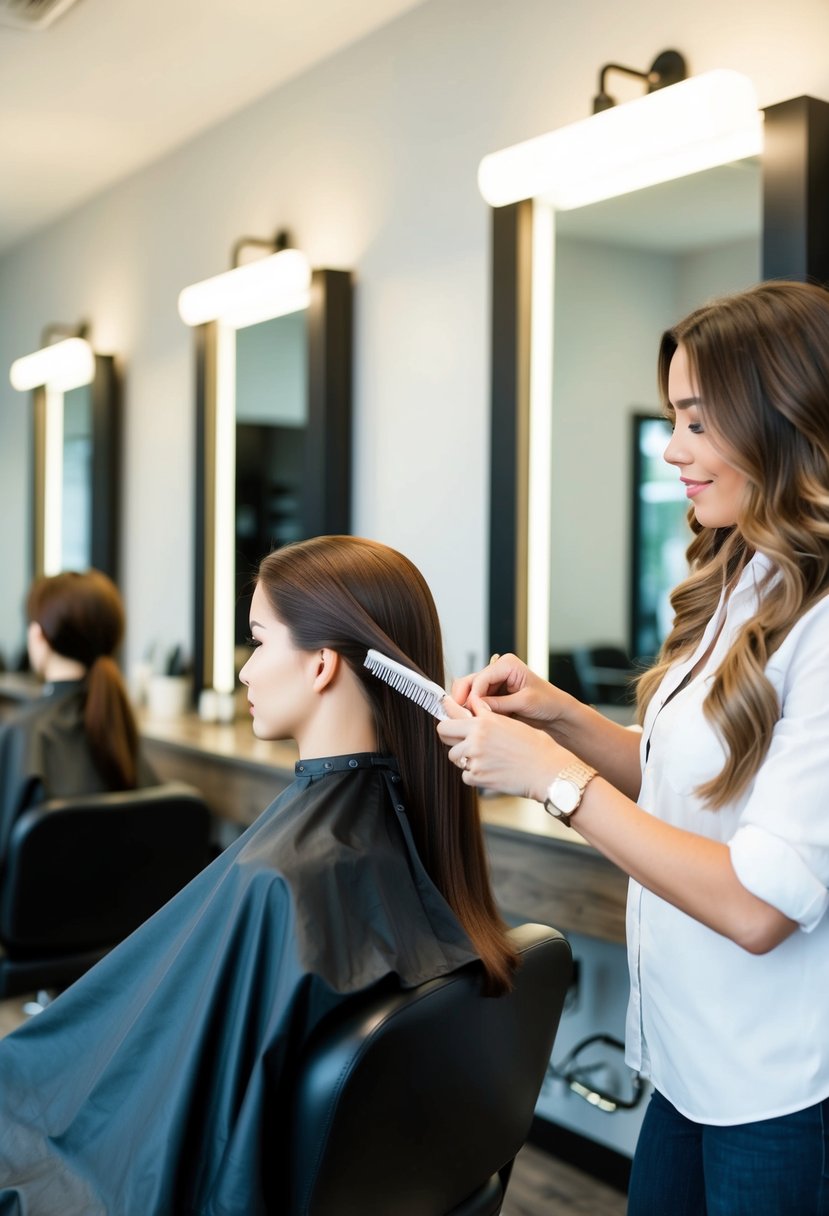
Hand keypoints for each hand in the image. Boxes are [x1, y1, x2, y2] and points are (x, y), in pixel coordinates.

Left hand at [437, 709, 570, 802]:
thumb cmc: (535, 746)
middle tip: (462, 739)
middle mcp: (476, 739)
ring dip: (464, 757)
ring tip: (485, 757)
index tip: (443, 714)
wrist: (547, 771)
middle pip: (444, 733)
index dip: (445, 714)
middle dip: (451, 736)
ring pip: (454, 756)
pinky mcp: (477, 777)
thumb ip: (487, 714)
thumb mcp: (510, 722)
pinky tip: (491, 770)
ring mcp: (475, 759)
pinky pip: (465, 775)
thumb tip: (473, 704)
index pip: (450, 715)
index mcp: (484, 722)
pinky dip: (474, 775)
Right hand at [451, 653, 566, 732]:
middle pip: (470, 683)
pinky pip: (477, 703)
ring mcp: (494, 684)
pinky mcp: (493, 696)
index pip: (480, 678)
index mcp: (506, 664)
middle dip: (464, 700)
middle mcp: (497, 670)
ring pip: (470, 693)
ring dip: (468, 708)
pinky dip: (474, 712)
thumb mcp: (524, 702)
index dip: (472, 696)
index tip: (471, 712)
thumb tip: (475, 706)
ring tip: (470, 722)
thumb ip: (499, 703)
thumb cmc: (548, 702)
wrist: (557, 713)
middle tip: (461, 717)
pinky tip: (476, 723)